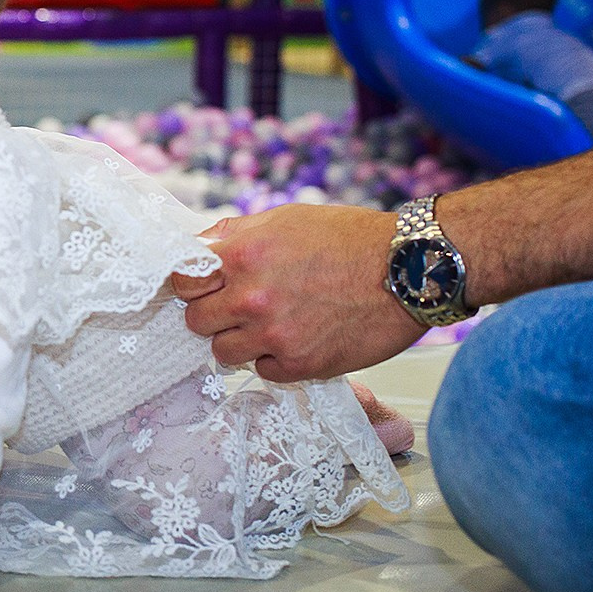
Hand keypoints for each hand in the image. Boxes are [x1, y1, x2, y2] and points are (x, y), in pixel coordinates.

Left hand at [167, 205, 426, 382]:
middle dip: (213, 314)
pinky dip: (274, 360)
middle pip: (196, 322)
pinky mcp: (302, 364)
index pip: (181, 282)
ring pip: (224, 353)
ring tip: (270, 325)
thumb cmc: (351, 239)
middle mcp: (252, 297)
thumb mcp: (285, 219)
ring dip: (240, 341)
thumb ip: (235, 234)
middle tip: (240, 307)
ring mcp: (275, 334)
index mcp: (242, 255)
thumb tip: (199, 246)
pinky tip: (296, 339)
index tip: (203, 288)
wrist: (411, 269)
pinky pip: (263, 372)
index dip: (191, 286)